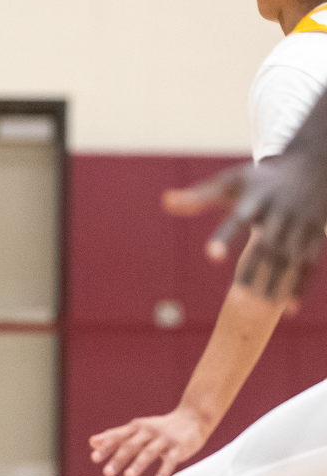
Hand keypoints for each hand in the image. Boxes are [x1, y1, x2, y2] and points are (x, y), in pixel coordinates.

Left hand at [89, 408, 209, 475]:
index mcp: (136, 427)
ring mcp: (163, 439)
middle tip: (106, 473)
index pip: (118, 437)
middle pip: (130, 446)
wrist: (192, 418)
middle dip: (118, 459)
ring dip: (137, 465)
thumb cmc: (160, 428)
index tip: (93, 458)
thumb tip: (91, 443)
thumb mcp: (136, 429)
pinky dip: (163, 471)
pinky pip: (170, 460)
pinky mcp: (178, 448)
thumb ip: (115, 436)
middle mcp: (147, 431)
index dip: (106, 447)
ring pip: (148, 453)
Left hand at [164, 156, 326, 298]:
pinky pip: (309, 264)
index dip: (225, 237)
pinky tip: (287, 309)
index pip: (238, 219)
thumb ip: (198, 196)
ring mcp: (300, 225)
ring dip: (276, 283)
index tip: (211, 256)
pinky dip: (299, 286)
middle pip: (266, 244)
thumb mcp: (230, 182)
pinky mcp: (315, 236)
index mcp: (255, 199)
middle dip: (253, 270)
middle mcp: (279, 213)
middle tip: (236, 299)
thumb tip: (164, 201)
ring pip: (288, 258)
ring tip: (258, 306)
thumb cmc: (258, 179)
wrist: (312, 167)